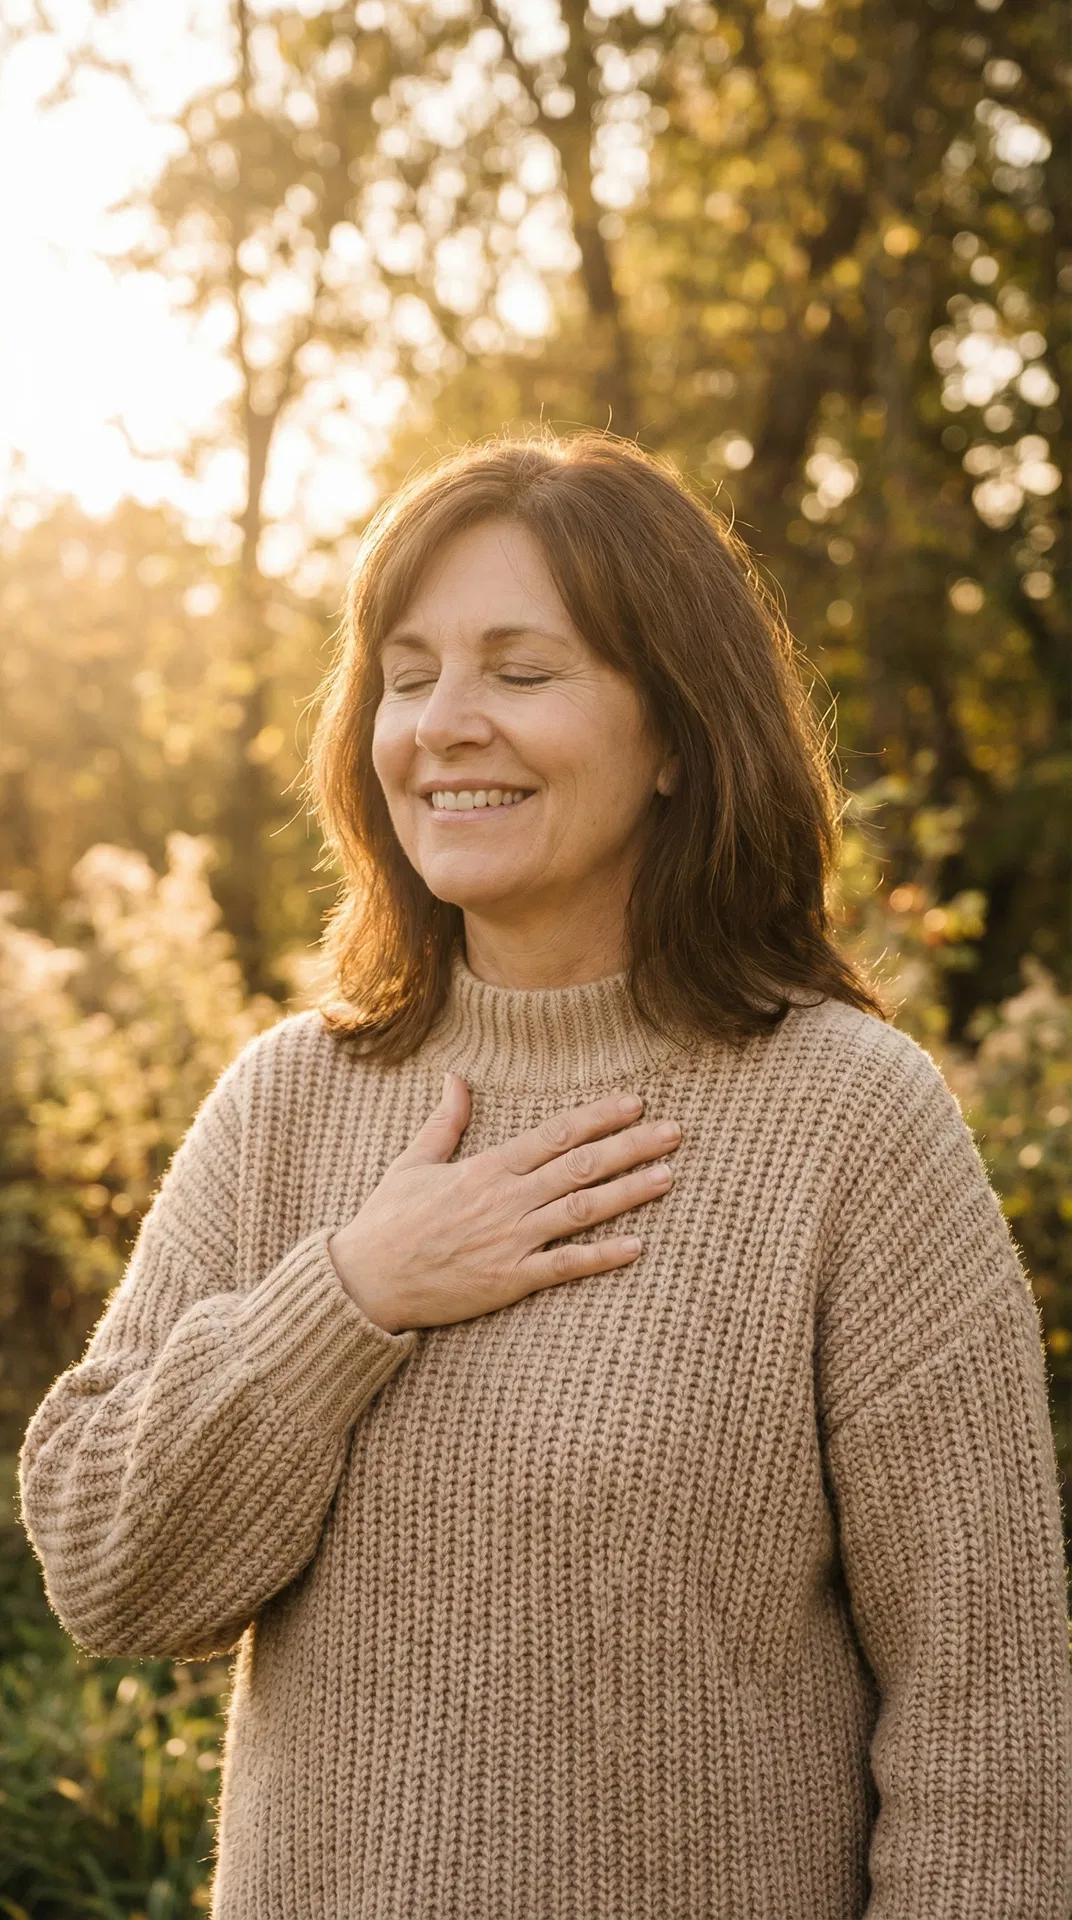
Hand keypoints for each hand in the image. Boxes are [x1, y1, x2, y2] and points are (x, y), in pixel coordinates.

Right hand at [328, 1074, 680, 1332]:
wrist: (365, 1282)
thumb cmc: (387, 1222)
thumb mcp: (413, 1162)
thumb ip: (445, 1122)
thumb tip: (455, 1077)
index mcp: (487, 1167)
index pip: (555, 1134)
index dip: (598, 1117)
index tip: (635, 1102)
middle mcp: (506, 1199)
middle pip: (581, 1165)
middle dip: (632, 1146)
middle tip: (674, 1132)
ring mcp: (511, 1240)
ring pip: (582, 1210)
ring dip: (629, 1192)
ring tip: (668, 1177)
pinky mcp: (509, 1280)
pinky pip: (564, 1266)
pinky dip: (602, 1256)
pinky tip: (637, 1247)